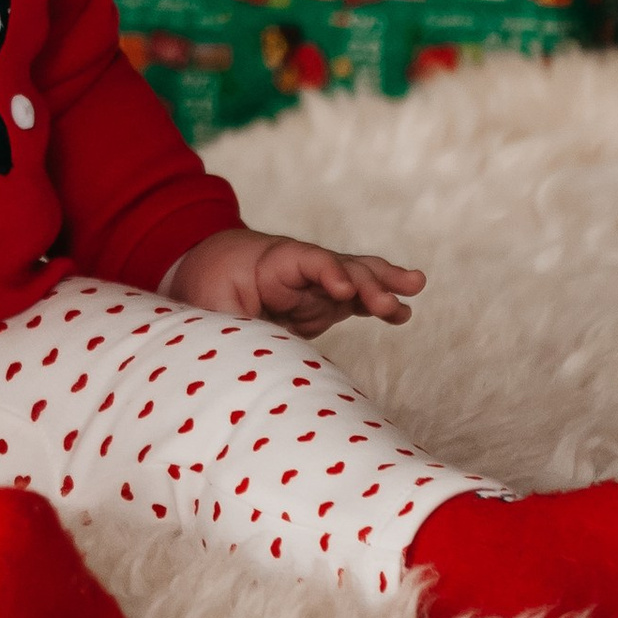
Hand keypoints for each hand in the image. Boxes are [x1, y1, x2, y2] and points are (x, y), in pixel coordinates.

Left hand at [165, 226, 425, 339]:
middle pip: (339, 267)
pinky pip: (355, 299)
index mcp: (269, 263)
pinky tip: (403, 311)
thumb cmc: (204, 289)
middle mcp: (299, 270)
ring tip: (415, 285)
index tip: (341, 290)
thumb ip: (233, 326)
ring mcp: (315, 285)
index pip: (304, 260)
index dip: (326, 272)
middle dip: (366, 284)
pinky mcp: (322, 303)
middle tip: (388, 305)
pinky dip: (378, 303)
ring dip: (383, 283)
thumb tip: (247, 356)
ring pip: (355, 278)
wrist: (203, 272)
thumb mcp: (208, 308)